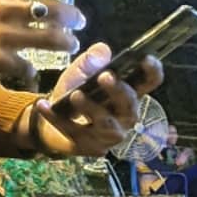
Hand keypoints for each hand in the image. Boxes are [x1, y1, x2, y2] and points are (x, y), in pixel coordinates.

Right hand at [0, 0, 83, 81]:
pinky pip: (27, 67)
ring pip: (51, 39)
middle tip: (79, 23)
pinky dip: (31, 71)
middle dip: (73, 17)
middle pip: (55, 10)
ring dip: (66, 43)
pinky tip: (31, 74)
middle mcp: (7, 8)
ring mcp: (5, 34)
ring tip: (71, 46)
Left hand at [26, 42, 165, 158]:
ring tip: (76, 95)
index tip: (146, 59)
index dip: (152, 71)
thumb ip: (89, 63)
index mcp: (128, 94)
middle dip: (118, 90)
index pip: (148, 83)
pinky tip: (44, 105)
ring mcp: (108, 134)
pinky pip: (72, 130)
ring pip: (105, 123)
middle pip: (129, 104)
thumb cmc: (75, 95)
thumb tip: (102, 51)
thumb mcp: (79, 75)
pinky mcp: (88, 145)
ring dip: (91, 108)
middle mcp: (124, 116)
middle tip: (105, 76)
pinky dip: (56, 118)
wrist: (52, 125)